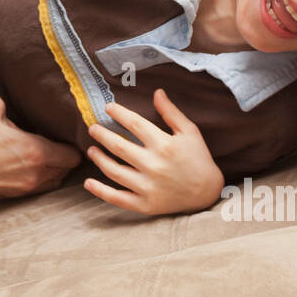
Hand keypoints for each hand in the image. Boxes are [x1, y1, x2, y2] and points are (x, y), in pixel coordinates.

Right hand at [0, 94, 80, 199]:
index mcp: (37, 152)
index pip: (73, 155)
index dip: (75, 145)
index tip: (70, 135)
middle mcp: (36, 174)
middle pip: (67, 170)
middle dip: (67, 158)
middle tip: (61, 143)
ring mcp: (25, 189)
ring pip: (54, 182)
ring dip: (55, 170)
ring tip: (48, 155)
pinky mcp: (14, 196)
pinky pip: (38, 189)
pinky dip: (40, 178)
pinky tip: (30, 165)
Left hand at [83, 89, 223, 214]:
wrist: (208, 193)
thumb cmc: (198, 158)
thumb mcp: (190, 132)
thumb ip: (171, 112)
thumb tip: (157, 92)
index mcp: (164, 145)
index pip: (134, 124)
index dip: (118, 113)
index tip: (107, 107)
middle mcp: (154, 166)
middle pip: (119, 146)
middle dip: (102, 135)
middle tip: (92, 128)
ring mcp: (148, 187)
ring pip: (114, 171)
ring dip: (99, 159)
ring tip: (91, 150)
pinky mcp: (145, 204)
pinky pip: (117, 198)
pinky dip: (100, 191)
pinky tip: (88, 182)